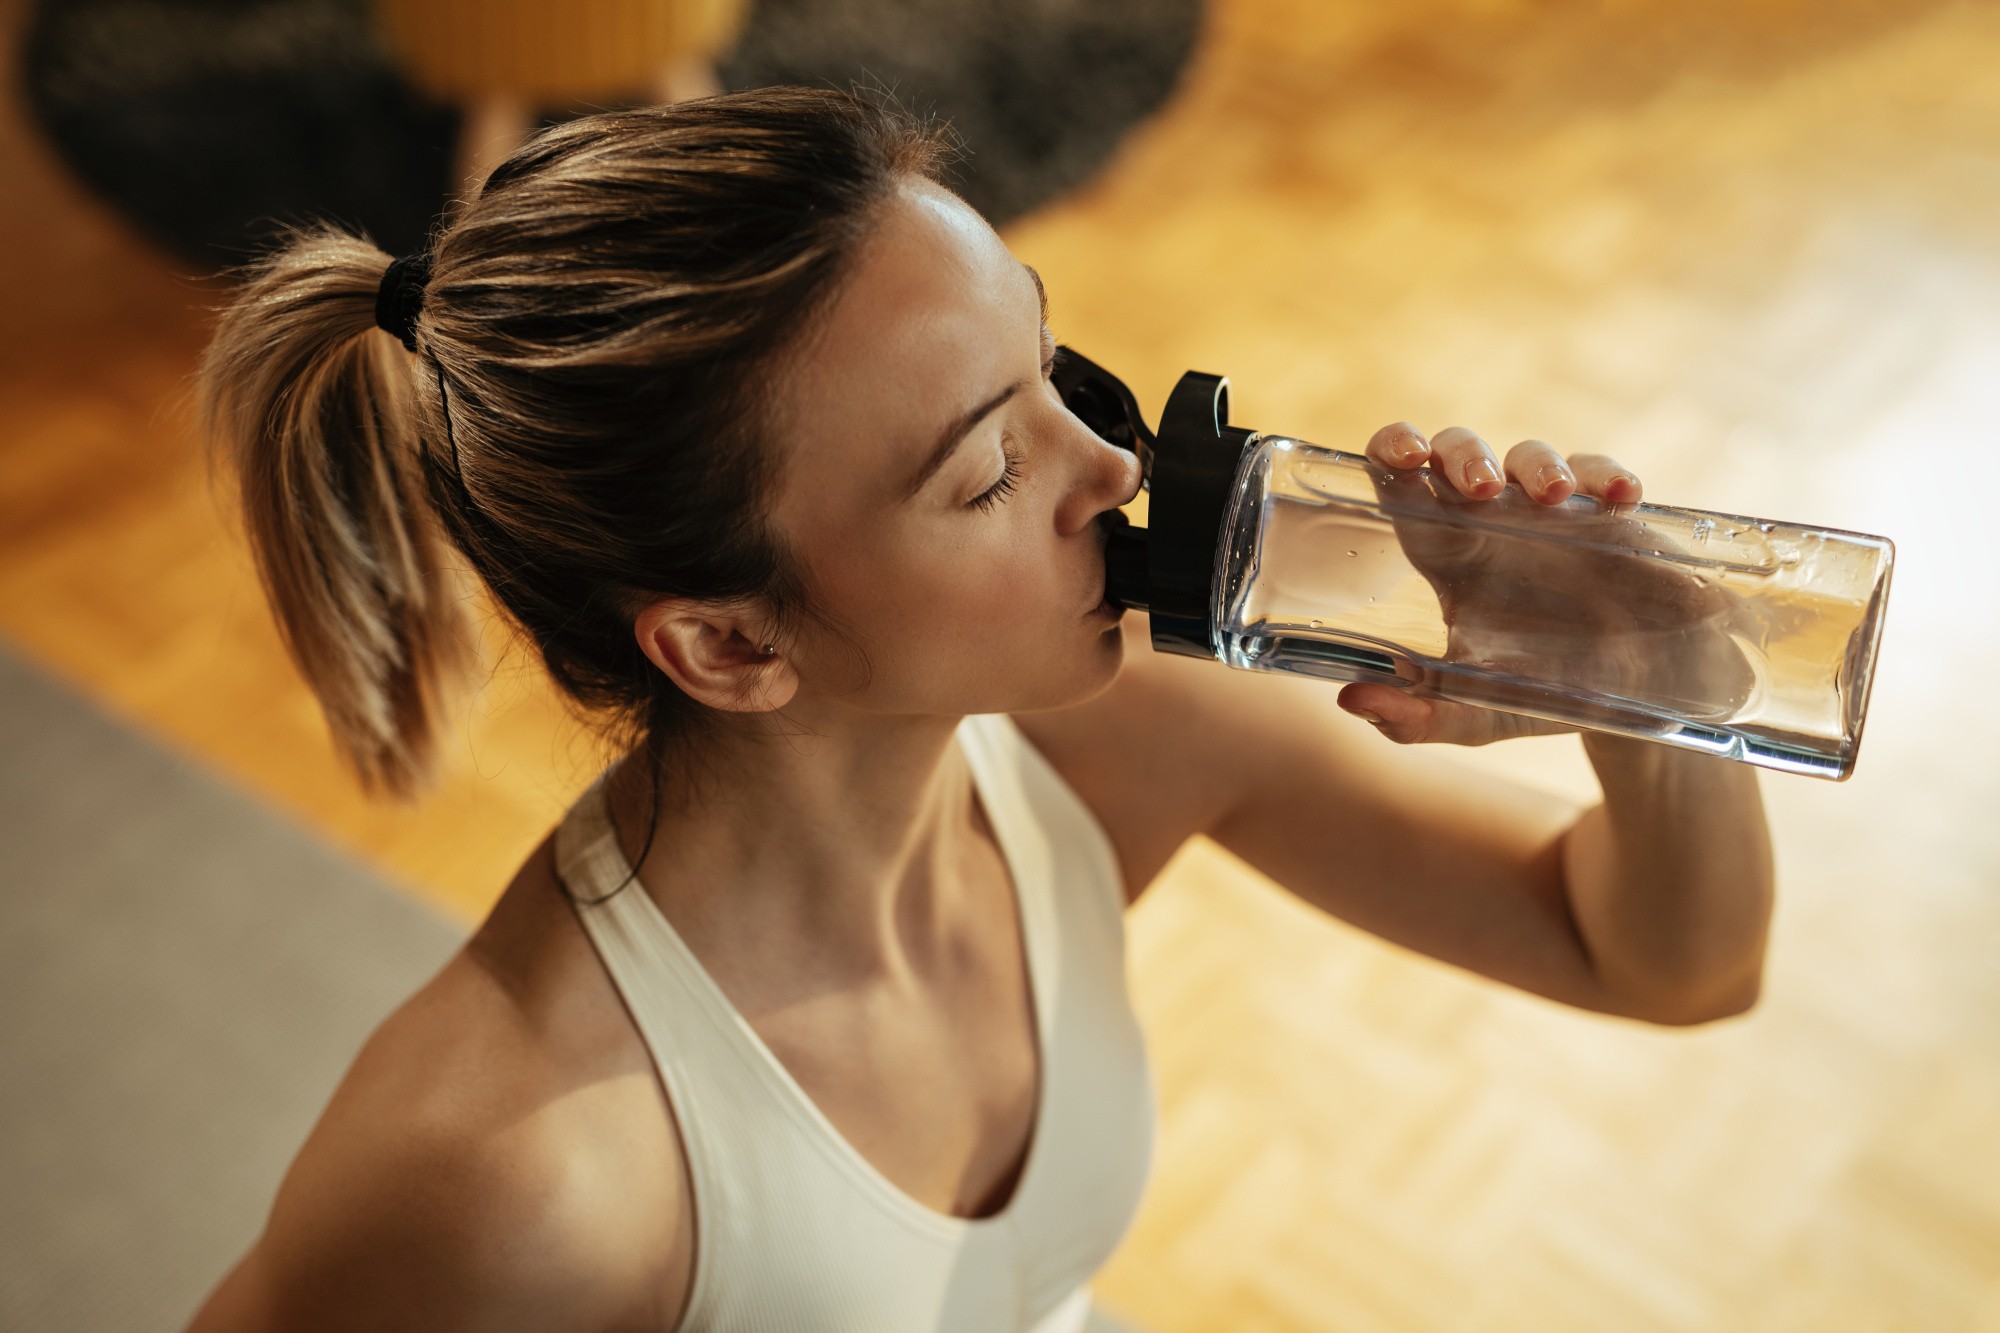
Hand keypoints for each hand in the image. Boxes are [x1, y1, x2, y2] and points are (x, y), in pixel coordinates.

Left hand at [1336, 424, 1753, 745]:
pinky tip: (1620, 500)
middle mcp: (1491, 523)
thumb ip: (1416, 719)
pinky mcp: (1607, 516)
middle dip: (1463, 453)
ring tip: (1553, 497)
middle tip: (1480, 488)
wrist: (1634, 700)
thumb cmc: (1544, 694)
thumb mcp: (1477, 716)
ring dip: (1537, 465)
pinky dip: (1606, 476)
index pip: (1399, 484)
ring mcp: (1549, 514)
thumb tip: (1351, 701)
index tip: (1402, 458)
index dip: (1391, 453)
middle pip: (1457, 452)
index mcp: (1447, 556)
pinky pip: (1600, 475)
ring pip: (1529, 455)